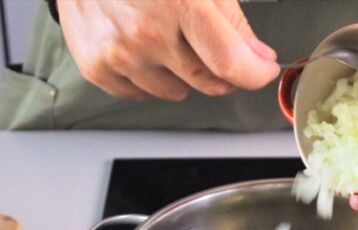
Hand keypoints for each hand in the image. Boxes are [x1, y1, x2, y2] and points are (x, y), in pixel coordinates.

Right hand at [56, 0, 279, 99]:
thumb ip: (231, 18)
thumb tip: (256, 56)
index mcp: (178, 2)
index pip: (229, 62)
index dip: (254, 72)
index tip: (261, 69)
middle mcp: (146, 33)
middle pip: (208, 82)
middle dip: (221, 69)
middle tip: (211, 43)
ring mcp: (119, 54)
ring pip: (176, 92)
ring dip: (181, 72)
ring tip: (165, 35)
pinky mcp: (97, 67)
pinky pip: (142, 93)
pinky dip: (149, 75)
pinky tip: (141, 45)